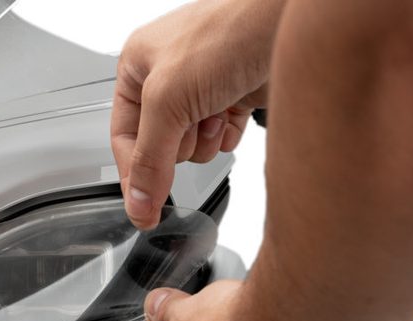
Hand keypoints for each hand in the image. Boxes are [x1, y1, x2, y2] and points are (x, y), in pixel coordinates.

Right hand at [113, 0, 281, 227]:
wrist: (288, 20)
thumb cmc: (229, 31)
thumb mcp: (167, 99)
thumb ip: (149, 158)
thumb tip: (139, 202)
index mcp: (138, 66)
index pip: (123, 137)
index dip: (134, 174)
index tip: (144, 209)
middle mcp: (169, 78)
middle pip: (159, 146)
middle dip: (179, 141)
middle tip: (191, 120)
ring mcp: (204, 89)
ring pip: (192, 147)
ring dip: (206, 138)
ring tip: (216, 108)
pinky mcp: (235, 98)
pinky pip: (222, 139)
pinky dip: (228, 134)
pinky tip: (234, 111)